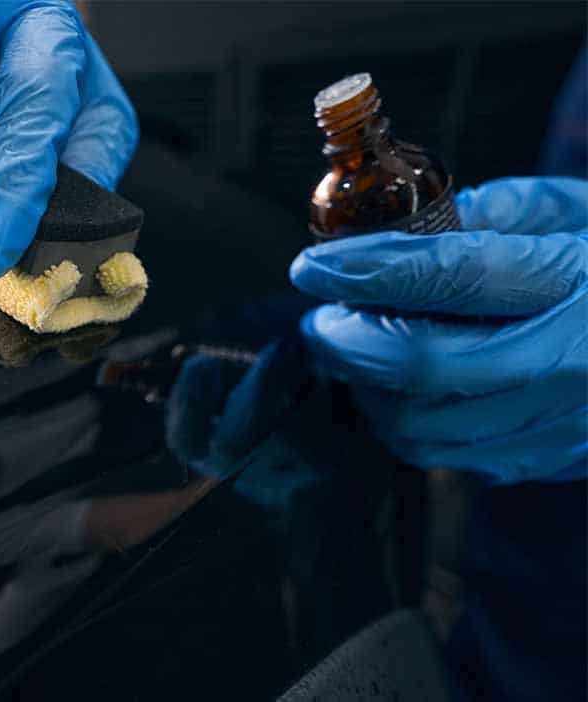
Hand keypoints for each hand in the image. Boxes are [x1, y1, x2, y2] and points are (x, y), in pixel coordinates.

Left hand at [290, 177, 587, 483]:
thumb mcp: (581, 210)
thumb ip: (492, 214)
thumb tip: (395, 232)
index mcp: (587, 281)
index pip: (450, 277)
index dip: (364, 270)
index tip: (312, 265)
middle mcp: (580, 361)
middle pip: (420, 366)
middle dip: (347, 340)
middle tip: (321, 315)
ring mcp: (570, 423)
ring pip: (422, 425)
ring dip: (366, 387)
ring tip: (355, 348)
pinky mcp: (556, 459)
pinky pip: (451, 455)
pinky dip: (404, 420)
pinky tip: (399, 386)